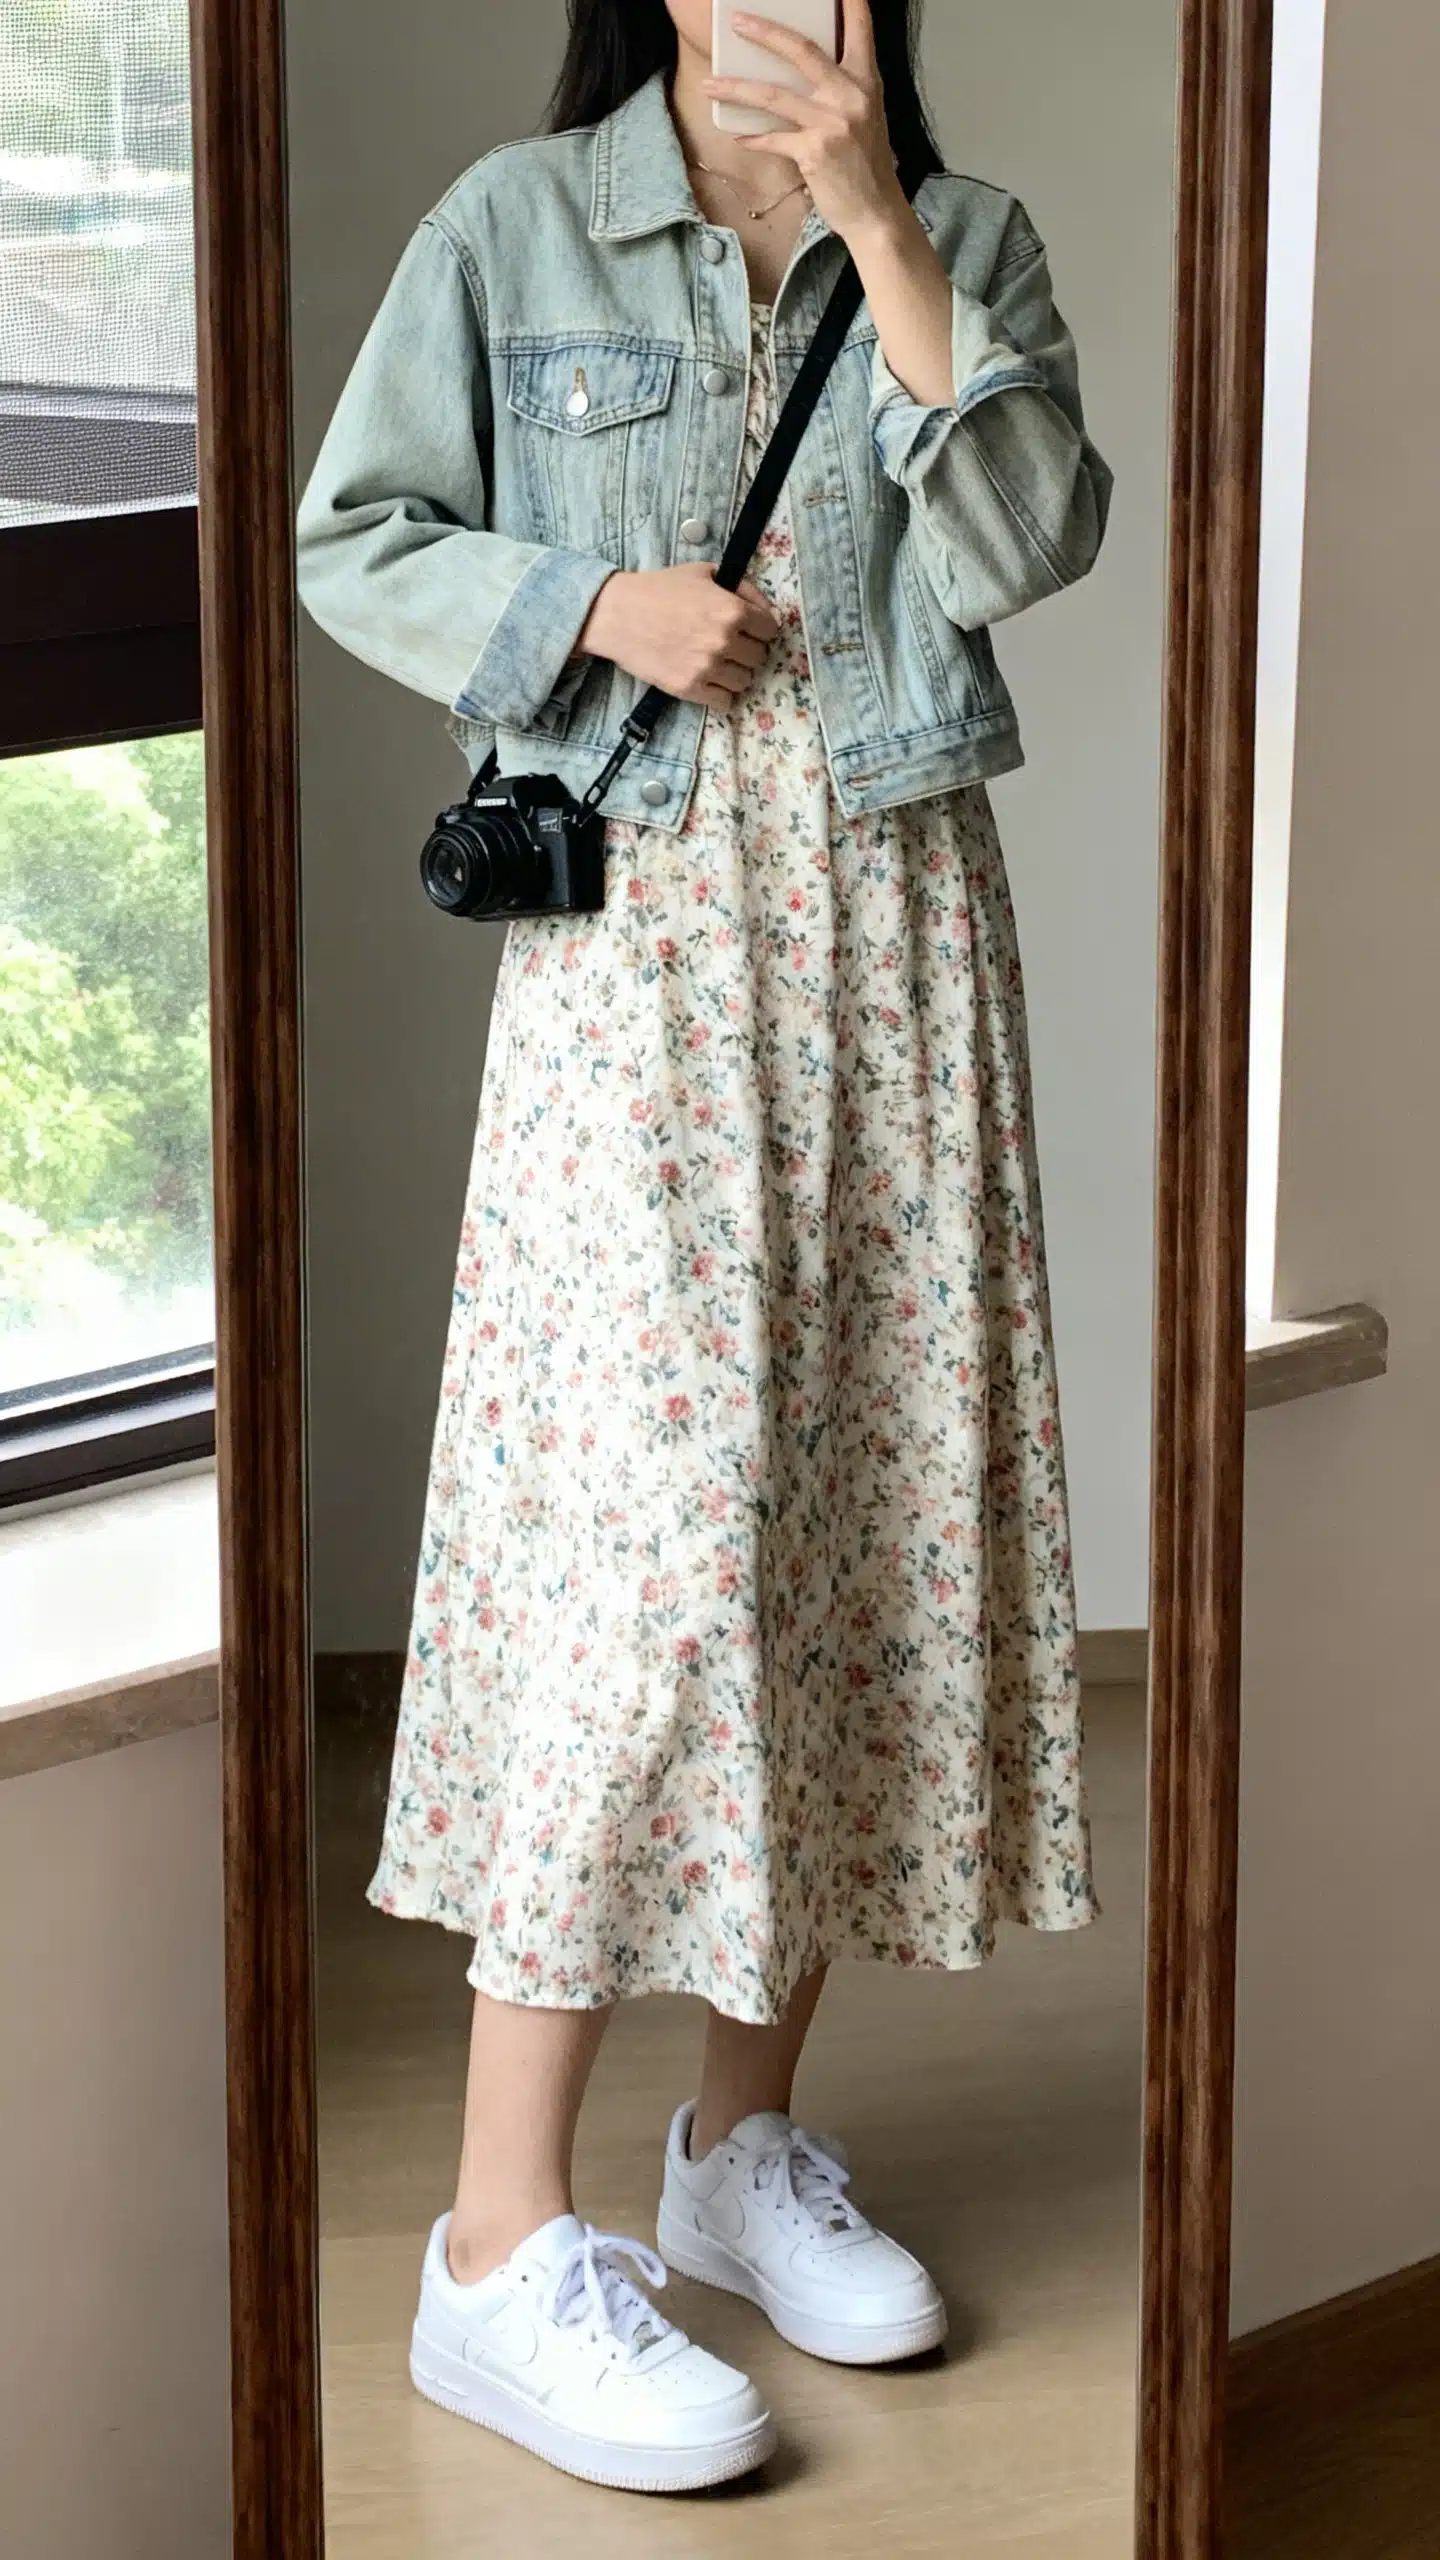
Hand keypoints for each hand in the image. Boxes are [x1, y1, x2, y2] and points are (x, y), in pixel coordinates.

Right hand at [576, 563, 779, 709]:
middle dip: (748, 650)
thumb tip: (763, 608)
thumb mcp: (704, 573)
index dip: (761, 628)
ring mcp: (708, 667)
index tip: (749, 629)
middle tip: (730, 646)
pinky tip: (710, 682)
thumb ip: (740, 586)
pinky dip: (722, 695)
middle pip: (760, 657)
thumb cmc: (660, 589)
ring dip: (735, 673)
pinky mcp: (690, 688)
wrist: (619, 614)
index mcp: (733, 610)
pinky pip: (725, 702)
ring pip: (745, 681)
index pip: (771, 630)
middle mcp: (725, 641)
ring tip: (718, 664)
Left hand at [702, 0, 909, 249]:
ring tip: (710, 84)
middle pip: (802, 50)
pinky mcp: (813, 153)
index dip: (849, 2)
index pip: (859, 29)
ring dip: (737, 88)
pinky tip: (737, 135)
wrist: (875, 211)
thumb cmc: (866, 162)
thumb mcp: (864, 114)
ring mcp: (831, 123)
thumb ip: (841, 86)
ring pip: (774, 95)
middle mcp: (850, 95)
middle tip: (737, 22)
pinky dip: (753, 138)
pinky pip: (773, 139)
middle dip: (766, 33)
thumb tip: (800, 69)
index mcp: (866, 80)